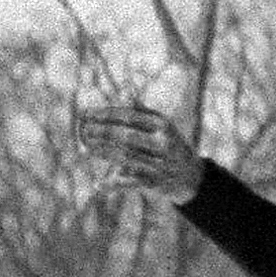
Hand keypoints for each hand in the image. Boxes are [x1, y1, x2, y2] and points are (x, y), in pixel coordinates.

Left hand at [72, 103, 199, 205]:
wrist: (192, 177)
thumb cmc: (171, 145)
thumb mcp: (163, 125)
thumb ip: (143, 111)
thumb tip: (124, 93)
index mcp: (163, 126)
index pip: (129, 117)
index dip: (105, 115)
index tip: (87, 113)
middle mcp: (163, 144)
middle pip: (125, 136)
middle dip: (101, 132)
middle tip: (83, 129)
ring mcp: (160, 164)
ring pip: (125, 157)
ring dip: (102, 152)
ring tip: (86, 145)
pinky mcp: (156, 183)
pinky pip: (130, 182)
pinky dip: (114, 184)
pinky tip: (99, 184)